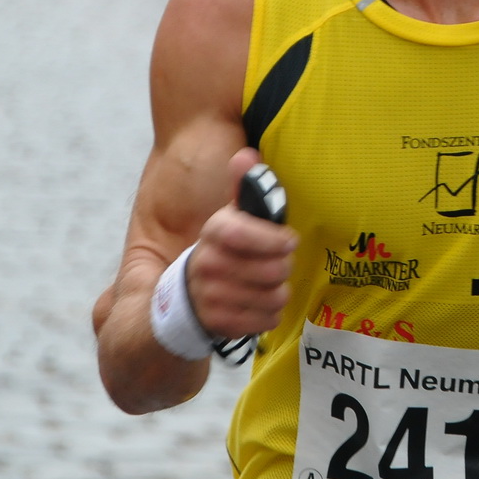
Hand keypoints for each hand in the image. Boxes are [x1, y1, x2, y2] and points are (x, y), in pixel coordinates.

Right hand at [185, 149, 298, 337]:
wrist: (189, 294)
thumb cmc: (225, 250)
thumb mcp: (230, 218)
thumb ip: (243, 188)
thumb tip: (247, 155)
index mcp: (213, 233)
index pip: (241, 233)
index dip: (273, 238)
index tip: (290, 240)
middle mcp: (208, 265)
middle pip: (271, 270)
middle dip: (283, 266)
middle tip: (278, 263)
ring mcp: (212, 297)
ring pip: (273, 297)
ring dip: (279, 291)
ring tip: (269, 284)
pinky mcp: (221, 323)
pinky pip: (267, 319)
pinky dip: (271, 313)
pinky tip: (260, 303)